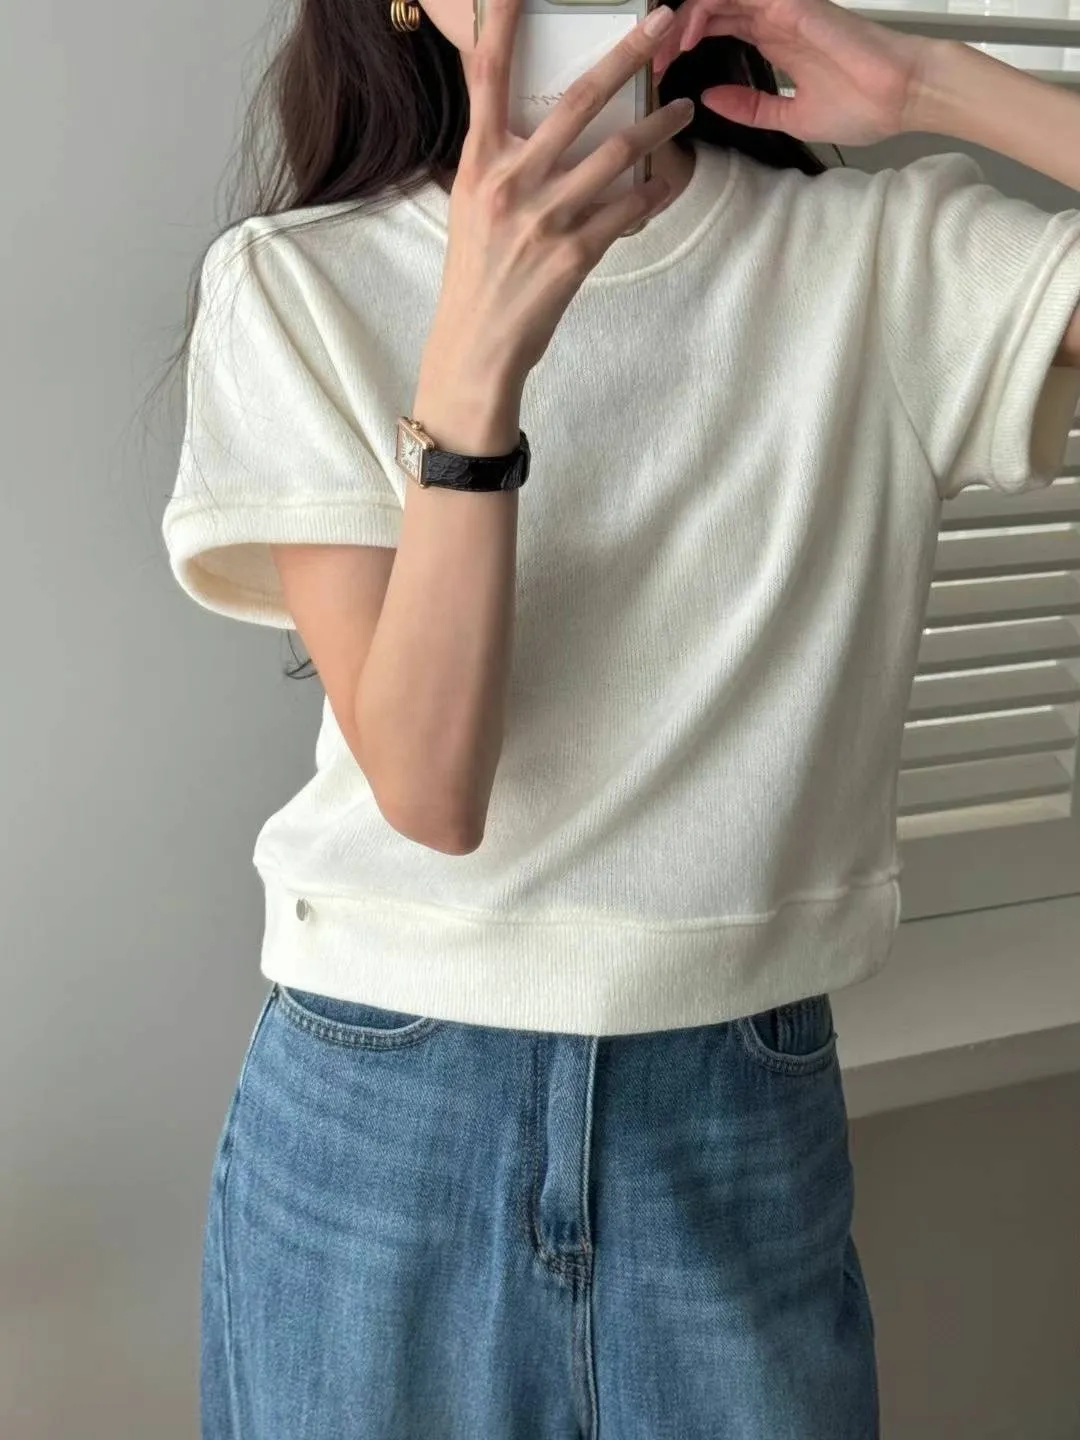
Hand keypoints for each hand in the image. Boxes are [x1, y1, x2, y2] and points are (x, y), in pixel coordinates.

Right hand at [422, 0, 695, 393]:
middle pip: (578, 99)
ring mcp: (545, 216)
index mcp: (479, 161)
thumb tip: (528, 122)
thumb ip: (499, 159)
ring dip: (660, 125)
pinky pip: (628, 208)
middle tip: (660, 24)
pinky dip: (653, 191)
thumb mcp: (471, 205)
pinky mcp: (575, 252)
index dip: (502, 22)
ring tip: (685, 111)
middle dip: (626, 55)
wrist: (477, 345)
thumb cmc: (476, 275)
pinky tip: (667, 180)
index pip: (487, 76)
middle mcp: (511, 180)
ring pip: (619, 151)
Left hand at [652, 0, 930, 146]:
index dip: (685, 43)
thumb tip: (710, 101)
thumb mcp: (789, 117)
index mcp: (776, 40)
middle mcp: (776, 18)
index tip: (663, 74)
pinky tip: (688, 35)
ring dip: (684, 20)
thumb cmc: (864, 105)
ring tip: (664, 51)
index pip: (718, 27)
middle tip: (653, 63)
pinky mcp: (791, 5)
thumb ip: (750, 107)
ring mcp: (783, 8)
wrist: (901, 97)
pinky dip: (706, 9)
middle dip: (674, 34)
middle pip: (711, 9)